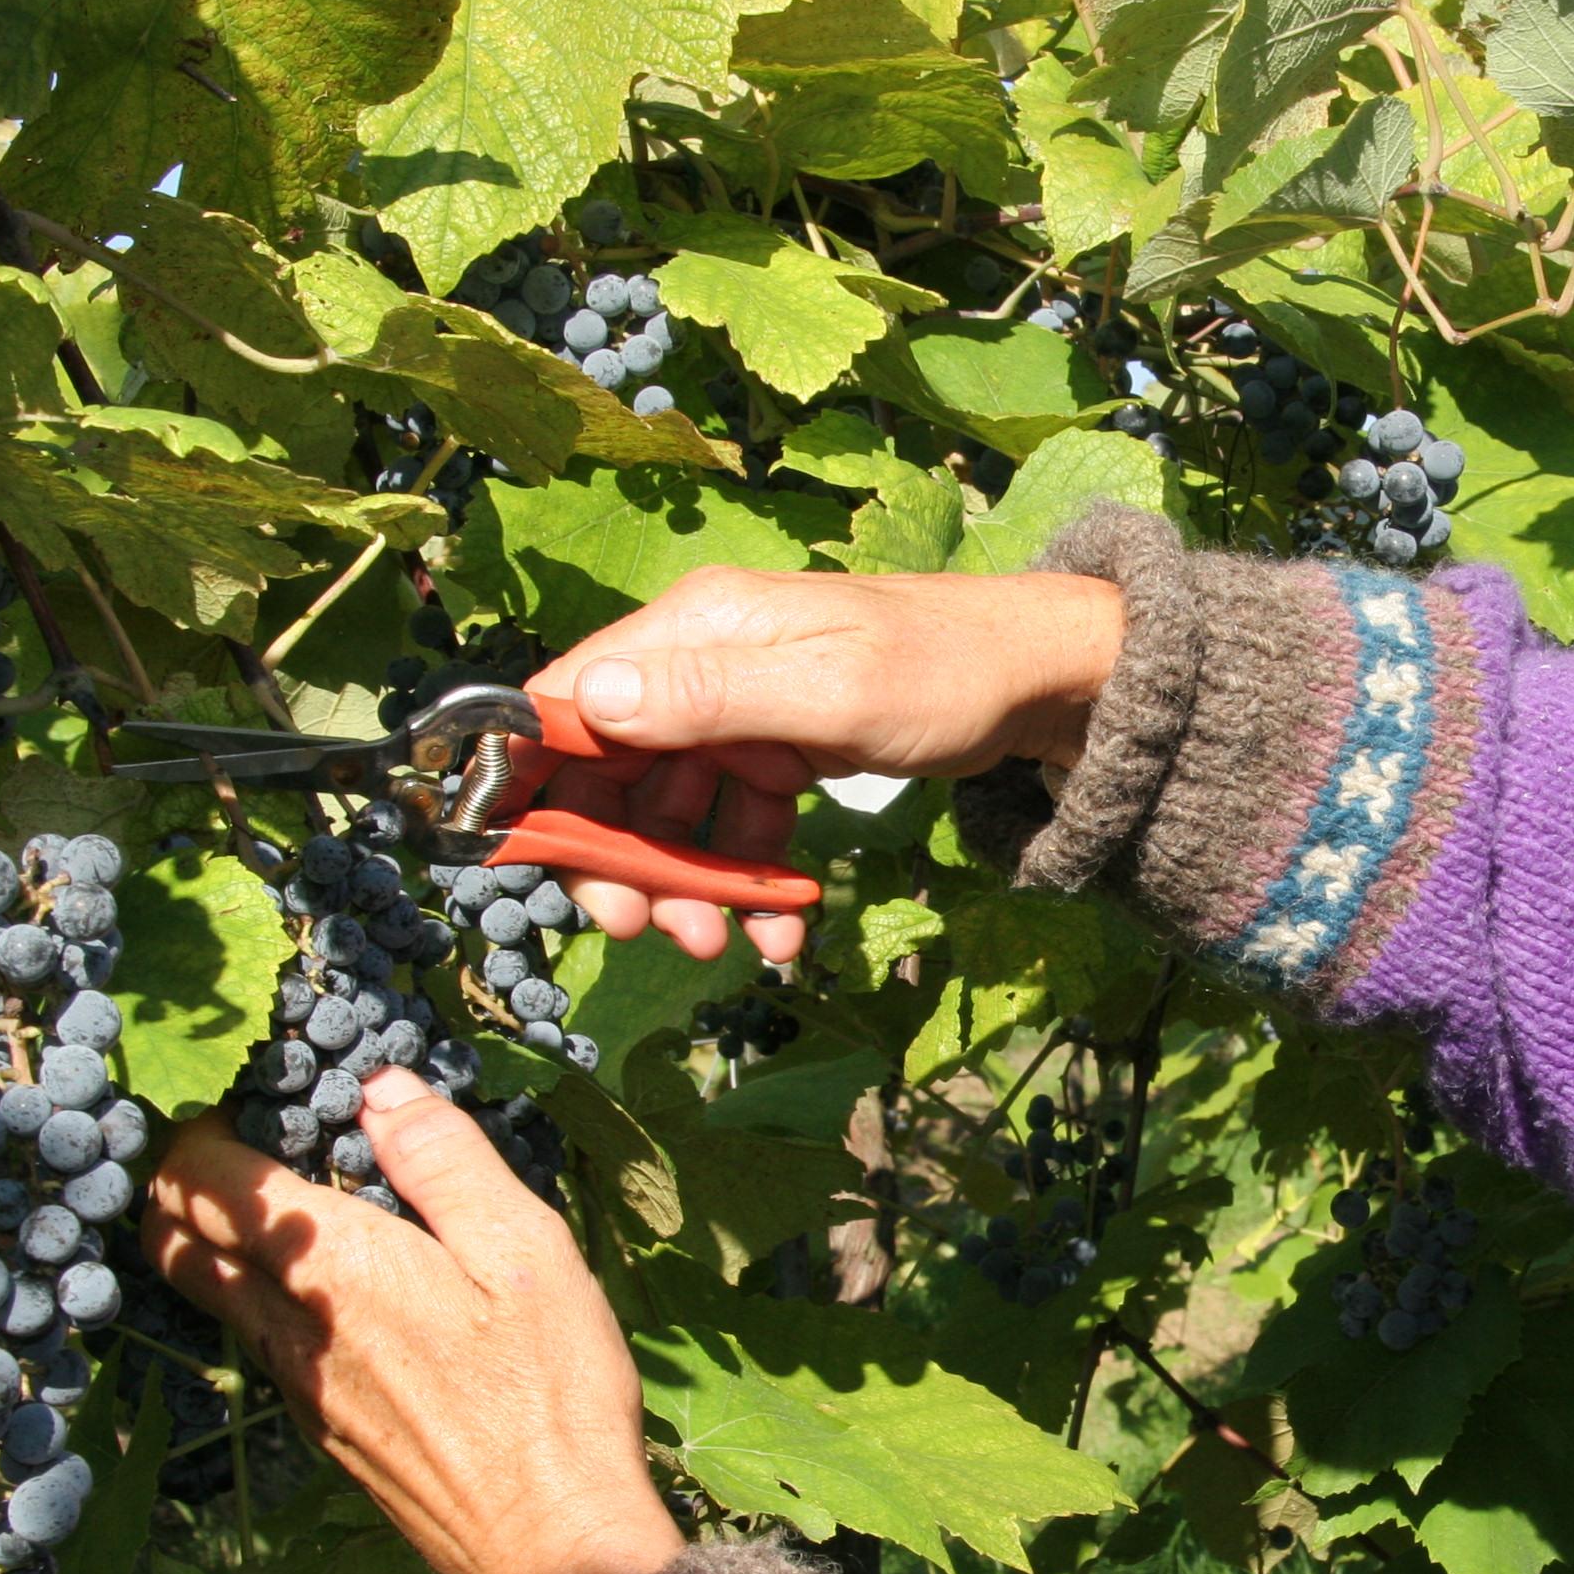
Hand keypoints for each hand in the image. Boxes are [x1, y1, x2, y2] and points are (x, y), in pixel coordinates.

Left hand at [143, 1069, 681, 1573]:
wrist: (547, 1543)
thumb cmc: (550, 1389)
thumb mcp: (526, 1251)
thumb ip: (444, 1161)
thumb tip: (377, 1085)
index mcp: (332, 1267)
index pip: (200, 1179)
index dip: (198, 1124)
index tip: (245, 1095)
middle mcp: (288, 1328)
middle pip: (174, 1241)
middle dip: (180, 1181)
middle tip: (242, 1141)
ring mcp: (295, 1388)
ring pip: (210, 1298)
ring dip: (216, 1243)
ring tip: (286, 1205)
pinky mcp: (319, 1432)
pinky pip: (256, 1344)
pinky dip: (259, 1298)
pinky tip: (330, 1293)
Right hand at [516, 566, 1124, 958]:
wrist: (1039, 683)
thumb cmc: (944, 670)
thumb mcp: (832, 689)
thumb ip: (711, 697)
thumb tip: (587, 703)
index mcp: (694, 625)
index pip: (567, 700)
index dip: (534, 782)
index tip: (535, 863)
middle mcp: (700, 661)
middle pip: (608, 770)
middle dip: (617, 858)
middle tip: (643, 930)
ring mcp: (736, 711)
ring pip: (667, 812)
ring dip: (682, 886)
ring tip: (721, 948)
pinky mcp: (774, 752)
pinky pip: (731, 826)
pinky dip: (744, 881)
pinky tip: (778, 932)